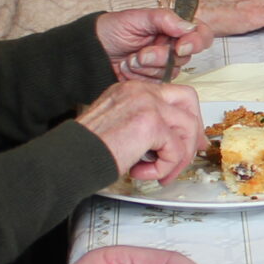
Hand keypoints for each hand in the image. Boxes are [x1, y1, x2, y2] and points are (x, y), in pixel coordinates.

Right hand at [76, 79, 204, 181]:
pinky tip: (142, 173)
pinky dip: (164, 168)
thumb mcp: (121, 127)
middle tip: (189, 154)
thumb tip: (176, 139)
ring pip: (186, 128)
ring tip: (158, 174)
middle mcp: (141, 90)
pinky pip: (175, 149)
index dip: (187, 118)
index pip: (174, 94)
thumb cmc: (89, 149)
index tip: (190, 140)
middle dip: (193, 130)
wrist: (70, 158)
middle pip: (188, 100)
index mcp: (132, 89)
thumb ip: (148, 126)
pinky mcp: (151, 123)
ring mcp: (147, 103)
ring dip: (177, 158)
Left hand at [96, 5, 212, 79]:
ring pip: (171, 72)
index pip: (201, 34)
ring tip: (130, 59)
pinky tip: (128, 68)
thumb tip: (188, 26)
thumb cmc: (113, 29)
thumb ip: (165, 19)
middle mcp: (173, 46)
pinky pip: (158, 83)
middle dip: (161, 56)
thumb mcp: (137, 17)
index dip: (196, 41)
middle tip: (141, 53)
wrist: (93, 50)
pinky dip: (140, 77)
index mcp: (174, 28)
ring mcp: (164, 65)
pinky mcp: (154, 80)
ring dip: (147, 67)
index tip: (180, 46)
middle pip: (185, 57)